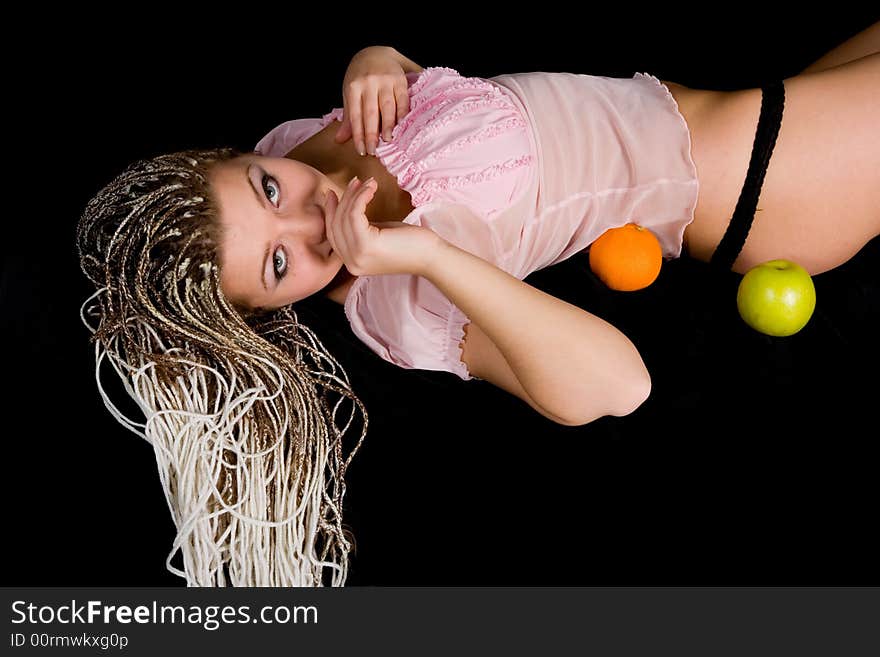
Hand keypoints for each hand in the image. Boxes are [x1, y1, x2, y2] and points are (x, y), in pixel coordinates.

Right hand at [322, 177, 441, 276]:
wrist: (431, 256)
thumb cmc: (409, 244)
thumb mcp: (377, 236)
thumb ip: (360, 229)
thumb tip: (346, 206)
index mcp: (353, 264)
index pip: (333, 235)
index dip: (331, 212)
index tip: (333, 194)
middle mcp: (352, 264)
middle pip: (336, 226)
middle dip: (343, 200)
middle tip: (354, 182)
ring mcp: (358, 256)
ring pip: (345, 218)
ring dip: (354, 195)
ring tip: (367, 182)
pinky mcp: (367, 245)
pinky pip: (354, 214)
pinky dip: (361, 197)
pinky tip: (372, 188)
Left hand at [333, 46, 410, 156]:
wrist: (376, 52)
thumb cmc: (360, 77)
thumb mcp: (350, 93)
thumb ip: (348, 117)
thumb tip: (339, 140)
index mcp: (353, 87)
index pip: (355, 115)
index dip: (358, 135)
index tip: (361, 151)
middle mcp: (369, 83)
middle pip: (370, 113)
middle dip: (372, 133)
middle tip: (374, 150)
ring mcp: (385, 80)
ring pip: (387, 106)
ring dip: (388, 125)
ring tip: (388, 140)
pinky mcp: (399, 80)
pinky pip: (402, 99)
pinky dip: (402, 113)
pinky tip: (402, 125)